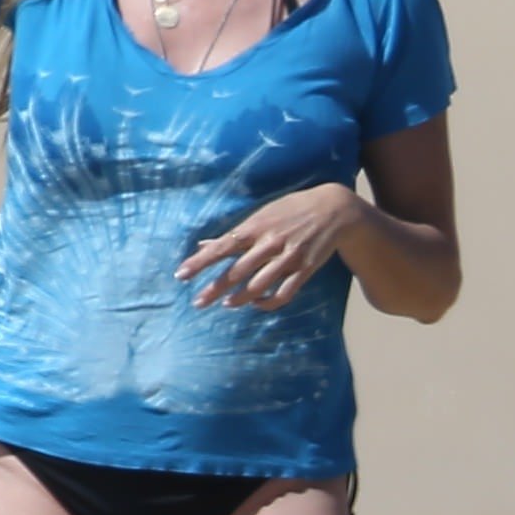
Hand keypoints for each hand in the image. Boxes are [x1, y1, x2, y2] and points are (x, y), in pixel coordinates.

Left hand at [174, 185, 361, 310]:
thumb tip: (203, 244)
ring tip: (226, 305)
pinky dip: (268, 302)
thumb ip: (233, 235)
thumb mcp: (261, 215)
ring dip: (239, 298)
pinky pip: (284, 293)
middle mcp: (269, 242)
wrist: (334, 208)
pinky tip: (257, 304)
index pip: (221, 247)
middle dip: (215, 288)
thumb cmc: (291, 210)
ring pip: (258, 285)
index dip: (200, 262)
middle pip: (236, 271)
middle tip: (198, 303)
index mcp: (255, 227)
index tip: (181, 275)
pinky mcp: (305, 268)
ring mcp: (288, 256)